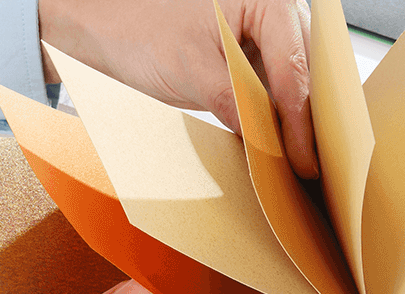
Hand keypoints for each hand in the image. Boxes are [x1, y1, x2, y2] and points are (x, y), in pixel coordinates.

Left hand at [37, 0, 318, 178]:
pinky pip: (269, 80)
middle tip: (310, 166)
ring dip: (291, 116)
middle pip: (304, 70)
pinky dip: (270, 110)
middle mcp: (270, 7)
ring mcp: (259, 26)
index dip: (302, 121)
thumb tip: (273, 147)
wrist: (95, 23)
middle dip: (307, 118)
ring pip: (291, 77)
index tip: (306, 162)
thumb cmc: (135, 28)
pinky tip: (272, 141)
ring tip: (296, 159)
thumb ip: (239, 106)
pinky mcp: (244, 47)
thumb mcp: (193, 72)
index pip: (295, 68)